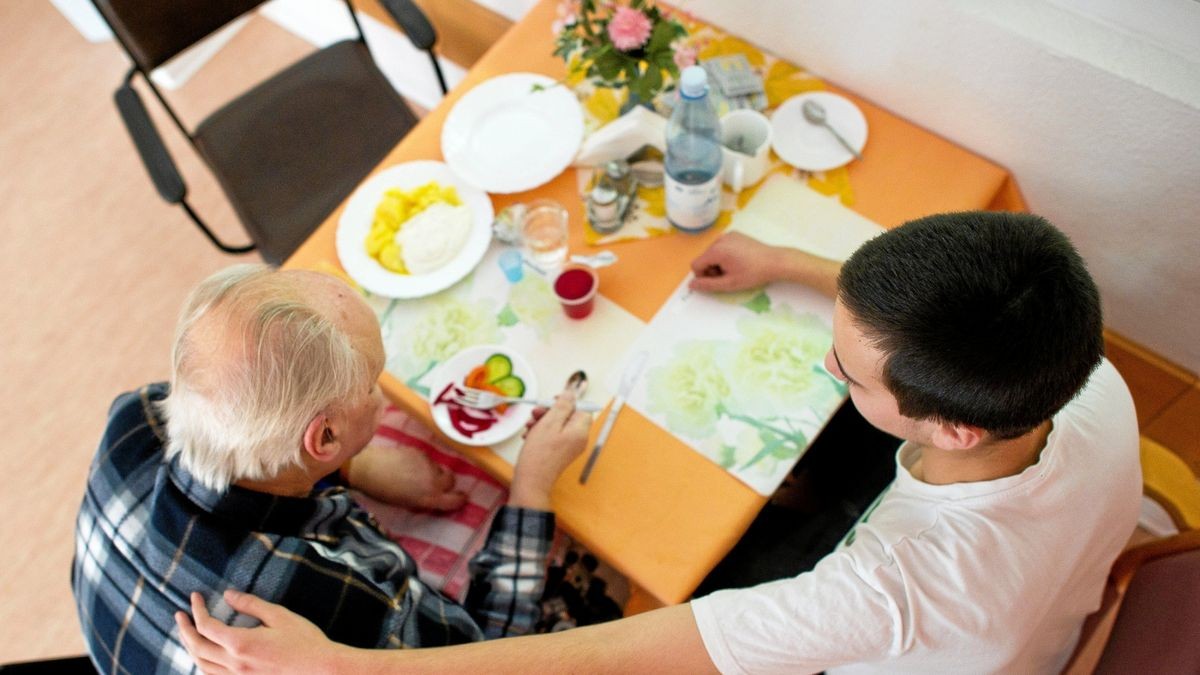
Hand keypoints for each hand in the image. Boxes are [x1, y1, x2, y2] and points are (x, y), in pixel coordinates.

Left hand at [175, 590, 347, 673]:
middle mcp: (234, 664)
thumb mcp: (279, 615)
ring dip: (190, 648)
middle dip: (185, 629)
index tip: (195, 597)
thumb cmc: (304, 641)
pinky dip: (203, 665)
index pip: (206, 626)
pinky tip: (205, 658)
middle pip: (197, 647)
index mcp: (240, 643)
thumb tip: (228, 595)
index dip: (197, 610)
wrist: (321, 669)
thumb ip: (251, 605)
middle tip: (179, 615)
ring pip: (201, 665)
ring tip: (188, 634)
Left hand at [347, 443, 466, 511]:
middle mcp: (433, 481)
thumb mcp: (407, 503)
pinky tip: (408, 464)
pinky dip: (423, 463)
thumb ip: (425, 500)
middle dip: (446, 483)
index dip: (460, 499)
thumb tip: (436, 497)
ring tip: (416, 474)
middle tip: (434, 485)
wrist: (369, 468)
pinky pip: (429, 459)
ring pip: (440, 468)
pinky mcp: (422, 452)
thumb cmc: (383, 492)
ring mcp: (428, 465)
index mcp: (429, 498)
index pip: (456, 500)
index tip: (460, 498)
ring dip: (434, 472)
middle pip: (451, 481)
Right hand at [509, 388, 591, 509]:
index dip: (567, 403)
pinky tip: (529, 435)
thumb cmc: (540, 454)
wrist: (531, 482)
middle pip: (568, 416)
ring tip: (529, 426)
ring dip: (542, 422)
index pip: (581, 409)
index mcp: (580, 431)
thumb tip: (572, 393)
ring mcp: (569, 447)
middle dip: (549, 412)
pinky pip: (552, 436)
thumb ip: (563, 406)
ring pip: (557, 426)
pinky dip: (540, 433)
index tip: (552, 401)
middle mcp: (578, 439)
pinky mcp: (559, 453)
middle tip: (535, 413)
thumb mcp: (550, 423)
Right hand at [690, 231, 842, 297]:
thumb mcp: (729, 283)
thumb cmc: (753, 274)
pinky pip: (721, 246)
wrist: (775, 262)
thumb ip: (707, 285)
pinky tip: (739, 260)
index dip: (703, 276)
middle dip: (712, 269)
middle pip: (704, 258)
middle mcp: (719, 239)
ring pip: (712, 252)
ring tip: (735, 269)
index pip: (696, 265)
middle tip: (729, 276)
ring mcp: (728, 235)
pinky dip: (725, 255)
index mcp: (716, 250)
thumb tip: (691, 285)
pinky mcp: (735, 234)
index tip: (718, 281)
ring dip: (718, 263)